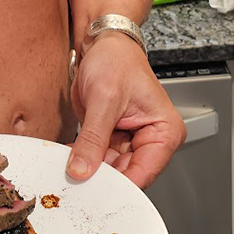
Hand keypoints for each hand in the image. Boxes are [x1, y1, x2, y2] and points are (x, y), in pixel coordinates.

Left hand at [67, 33, 185, 188]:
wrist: (102, 42)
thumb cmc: (117, 59)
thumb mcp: (105, 99)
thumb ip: (93, 138)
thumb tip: (82, 169)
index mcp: (165, 131)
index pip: (144, 173)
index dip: (120, 185)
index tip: (95, 191)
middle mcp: (150, 139)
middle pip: (127, 175)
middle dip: (101, 177)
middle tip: (76, 181)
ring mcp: (130, 140)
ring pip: (109, 169)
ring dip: (88, 169)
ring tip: (69, 167)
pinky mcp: (111, 137)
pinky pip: (96, 157)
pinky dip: (82, 158)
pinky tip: (68, 157)